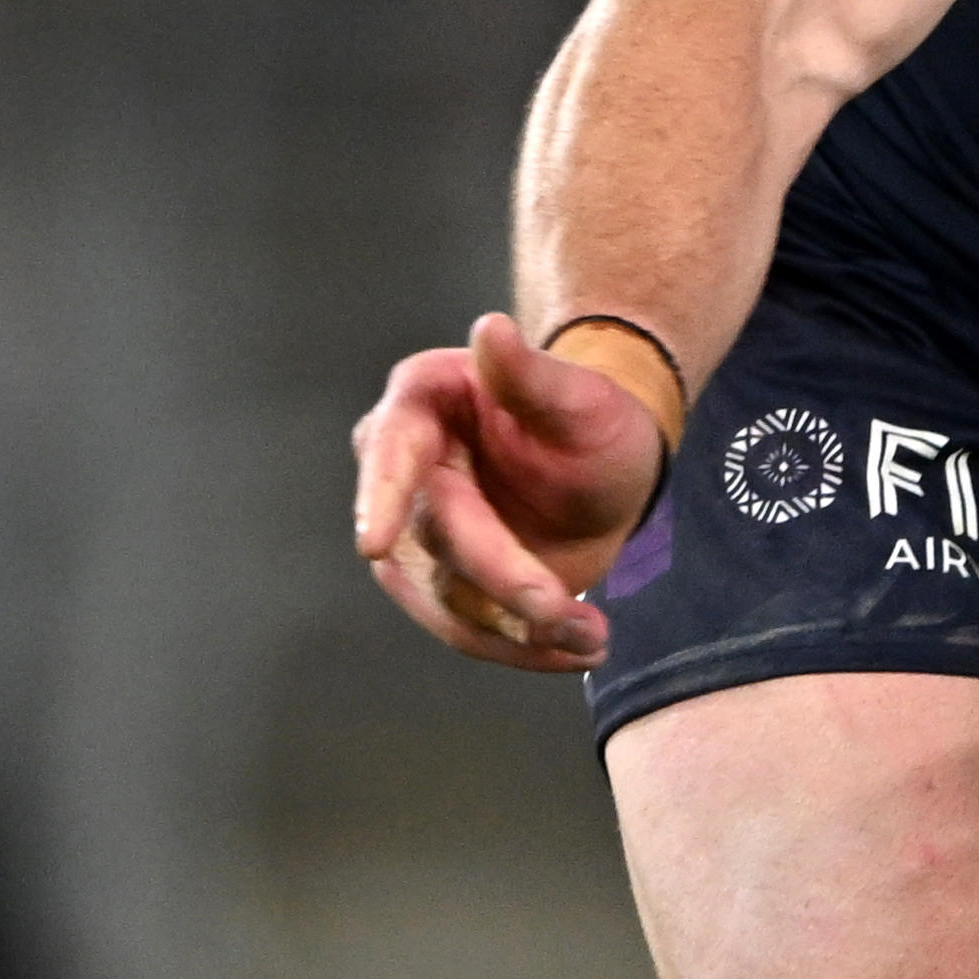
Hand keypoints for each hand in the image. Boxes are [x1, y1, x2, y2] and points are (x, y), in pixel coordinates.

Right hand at [351, 314, 665, 670]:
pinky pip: (470, 627)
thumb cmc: (588, 416)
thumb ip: (530, 374)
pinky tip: (575, 648)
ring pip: (445, 599)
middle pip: (435, 538)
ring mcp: (420, 534)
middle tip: (561, 608)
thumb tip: (490, 330)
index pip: (392, 448)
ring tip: (591, 636)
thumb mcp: (578, 394)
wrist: (607, 468)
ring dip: (515, 631)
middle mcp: (404, 472)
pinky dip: (521, 646)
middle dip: (500, 579)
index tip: (371, 540)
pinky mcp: (446, 584)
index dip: (380, 494)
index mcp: (423, 404)